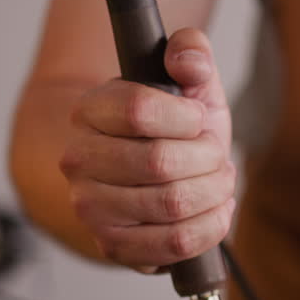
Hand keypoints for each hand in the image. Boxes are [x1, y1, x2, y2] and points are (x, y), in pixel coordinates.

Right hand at [60, 28, 234, 271]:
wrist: (147, 183)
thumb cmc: (170, 131)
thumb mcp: (187, 85)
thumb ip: (191, 53)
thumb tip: (187, 59)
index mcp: (91, 111)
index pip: (139, 110)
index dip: (186, 117)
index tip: (198, 119)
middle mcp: (79, 160)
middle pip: (160, 162)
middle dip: (208, 158)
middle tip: (217, 155)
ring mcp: (92, 207)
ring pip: (173, 204)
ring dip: (214, 192)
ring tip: (220, 182)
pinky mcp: (113, 246)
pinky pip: (174, 242)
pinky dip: (210, 227)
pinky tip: (216, 211)